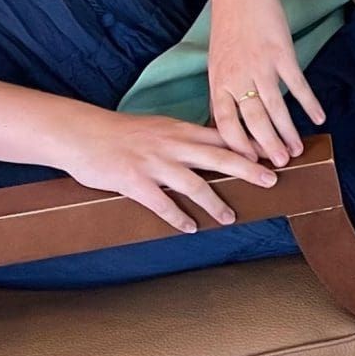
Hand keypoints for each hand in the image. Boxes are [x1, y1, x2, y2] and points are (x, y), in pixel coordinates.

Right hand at [51, 103, 277, 233]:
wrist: (81, 133)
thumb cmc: (120, 132)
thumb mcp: (159, 127)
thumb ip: (183, 138)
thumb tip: (208, 147)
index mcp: (180, 129)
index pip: (224, 135)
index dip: (250, 144)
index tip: (273, 151)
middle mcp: (173, 144)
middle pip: (220, 156)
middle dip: (248, 168)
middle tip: (271, 180)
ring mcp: (155, 163)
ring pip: (195, 184)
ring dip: (215, 203)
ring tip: (231, 218)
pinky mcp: (135, 181)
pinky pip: (162, 203)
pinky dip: (178, 217)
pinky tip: (190, 228)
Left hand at [206, 0, 324, 166]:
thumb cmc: (228, 30)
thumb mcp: (217, 64)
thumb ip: (223, 93)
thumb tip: (228, 125)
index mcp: (218, 82)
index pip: (225, 123)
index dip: (237, 146)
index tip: (248, 164)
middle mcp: (238, 77)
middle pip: (253, 120)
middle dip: (266, 146)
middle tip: (279, 165)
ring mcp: (261, 66)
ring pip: (275, 108)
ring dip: (287, 131)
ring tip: (297, 150)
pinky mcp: (282, 54)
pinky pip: (297, 85)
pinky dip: (309, 103)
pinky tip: (318, 117)